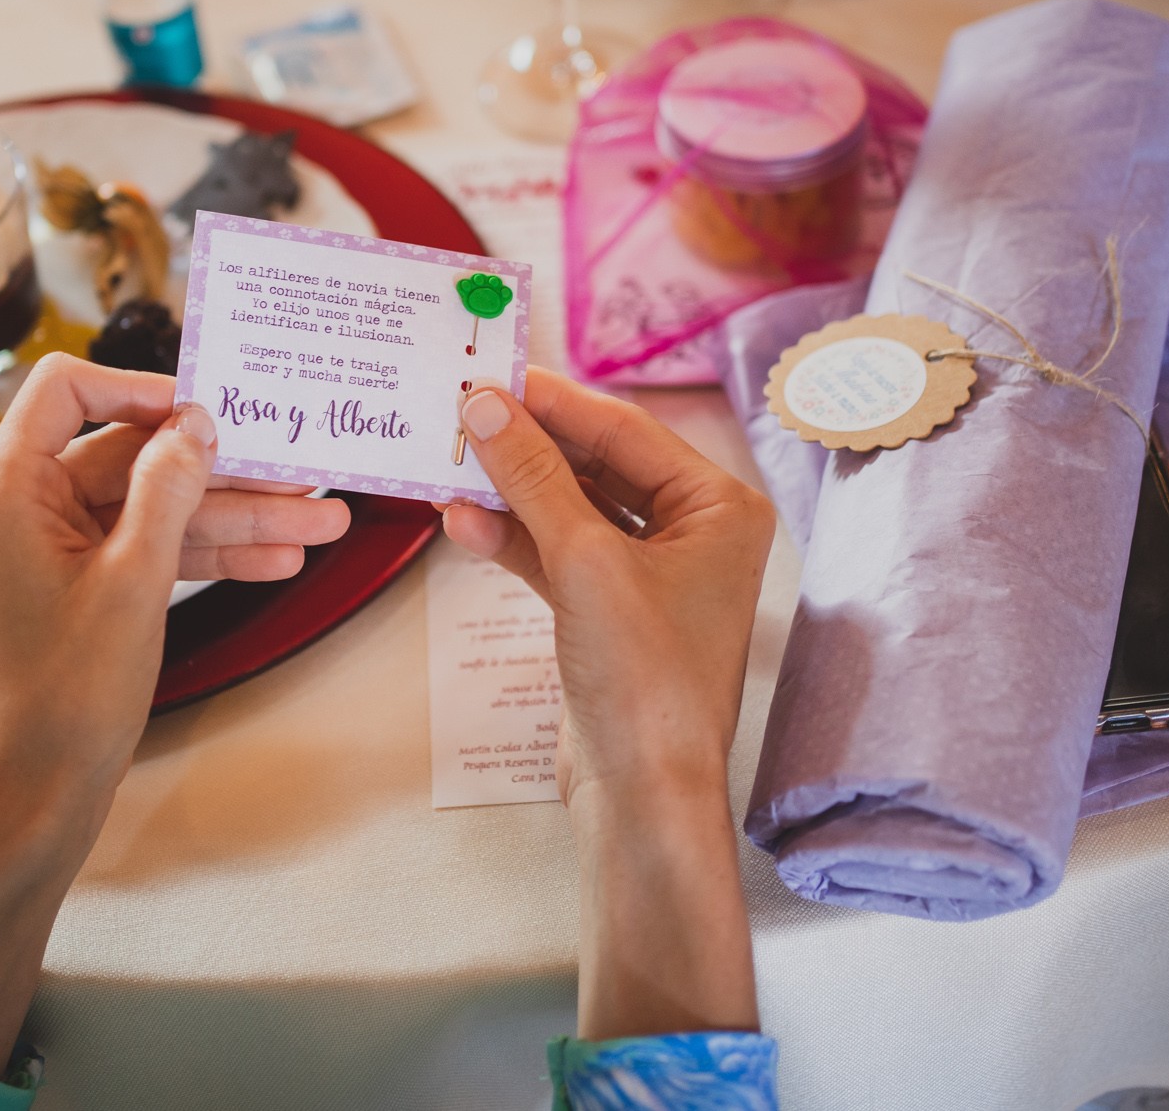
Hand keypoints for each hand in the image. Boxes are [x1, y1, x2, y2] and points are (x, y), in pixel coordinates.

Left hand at [0, 353, 348, 811]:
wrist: (42, 788)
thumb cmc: (69, 691)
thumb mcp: (135, 578)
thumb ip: (168, 488)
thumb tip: (195, 423)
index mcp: (2, 488)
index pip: (66, 391)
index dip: (141, 390)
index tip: (206, 409)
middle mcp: (14, 505)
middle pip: (125, 456)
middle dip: (218, 474)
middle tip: (296, 476)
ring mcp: (44, 545)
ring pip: (146, 507)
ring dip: (229, 518)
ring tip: (314, 525)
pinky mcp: (72, 581)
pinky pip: (140, 546)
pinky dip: (199, 553)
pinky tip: (275, 559)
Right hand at [443, 368, 773, 803]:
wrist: (643, 795)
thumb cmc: (645, 680)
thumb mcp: (584, 562)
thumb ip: (531, 478)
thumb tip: (486, 407)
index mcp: (719, 508)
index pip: (626, 430)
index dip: (555, 401)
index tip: (492, 373)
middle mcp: (694, 534)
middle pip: (596, 465)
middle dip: (525, 446)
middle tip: (460, 414)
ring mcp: (648, 576)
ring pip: (567, 510)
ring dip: (508, 493)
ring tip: (448, 467)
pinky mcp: (607, 613)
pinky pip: (554, 554)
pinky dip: (511, 539)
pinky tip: (463, 523)